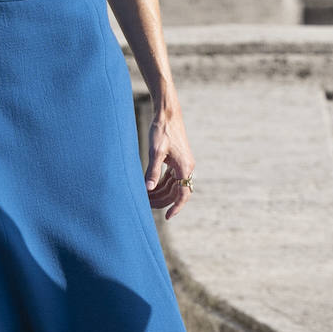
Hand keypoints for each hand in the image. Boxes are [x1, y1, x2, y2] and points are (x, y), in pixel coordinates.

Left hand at [145, 104, 194, 219]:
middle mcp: (187, 167)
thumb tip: (149, 189)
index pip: (183, 194)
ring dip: (161, 192)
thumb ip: (152, 171)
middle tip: (146, 205)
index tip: (167, 217)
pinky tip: (151, 186)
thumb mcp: (155, 152)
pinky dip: (161, 183)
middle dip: (162, 200)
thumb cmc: (162, 131)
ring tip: (146, 197)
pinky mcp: (177, 160)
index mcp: (184, 167)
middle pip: (176, 191)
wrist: (168, 114)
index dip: (176, 207)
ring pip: (173, 185)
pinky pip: (171, 177)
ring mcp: (182, 164)